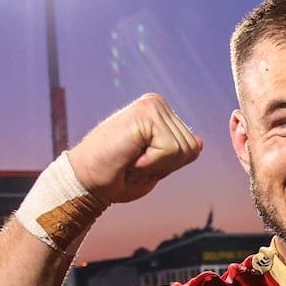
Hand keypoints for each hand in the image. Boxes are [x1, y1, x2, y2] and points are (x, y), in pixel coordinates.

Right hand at [66, 93, 202, 203]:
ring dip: (156, 165)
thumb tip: (199, 142)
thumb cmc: (116, 176)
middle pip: (191, 148)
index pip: (192, 147)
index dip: (169, 166)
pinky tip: (130, 157)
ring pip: (182, 150)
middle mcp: (157, 103)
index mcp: (161, 113)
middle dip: (165, 166)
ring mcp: (151, 106)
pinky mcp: (145, 114)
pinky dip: (151, 163)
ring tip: (131, 159)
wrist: (86, 181)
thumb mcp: (156, 166)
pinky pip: (170, 149)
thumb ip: (176, 153)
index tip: (142, 163)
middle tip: (134, 162)